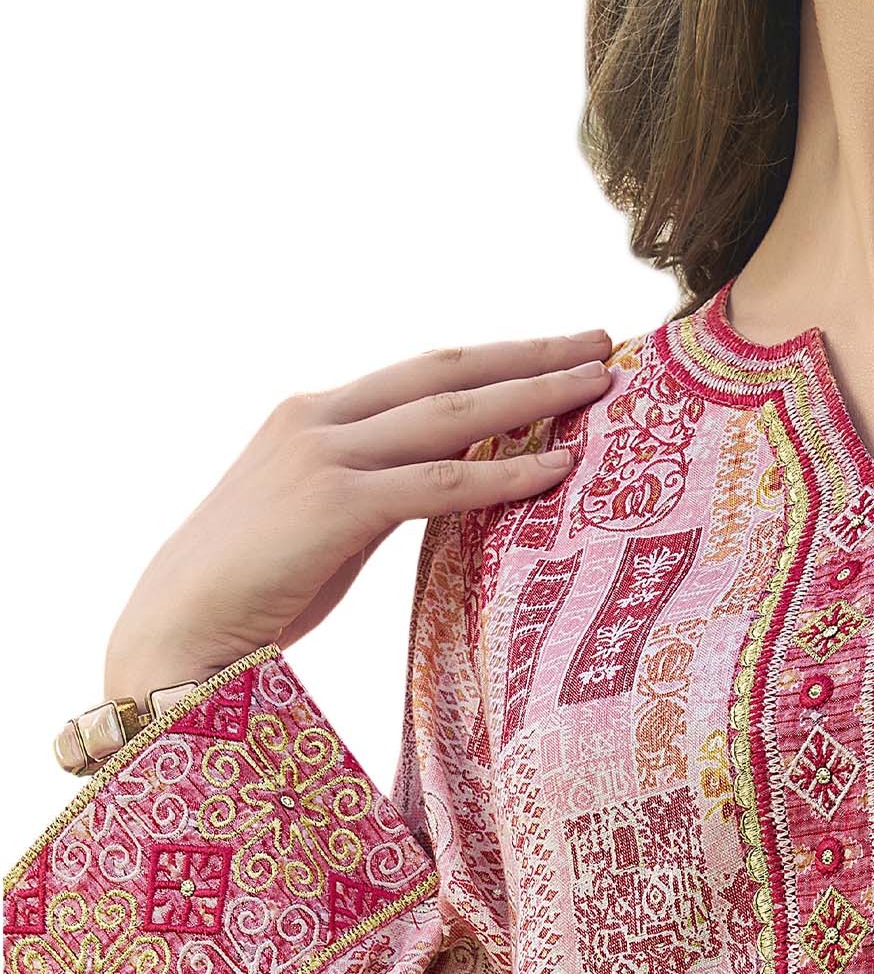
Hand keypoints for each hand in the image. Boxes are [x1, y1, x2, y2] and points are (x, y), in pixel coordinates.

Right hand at [102, 330, 617, 692]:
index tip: (555, 347)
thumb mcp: (319, 518)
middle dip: (529, 354)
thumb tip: (450, 484)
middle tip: (599, 339)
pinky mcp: (335, 506)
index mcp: (312, 415)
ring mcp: (324, 458)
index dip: (493, 357)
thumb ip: (377, 489)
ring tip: (599, 384)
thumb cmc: (248, 591)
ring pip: (454, 416)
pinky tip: (559, 468)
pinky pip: (441, 485)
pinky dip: (506, 474)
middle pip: (448, 372)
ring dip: (535, 396)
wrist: (174, 633)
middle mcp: (318, 419)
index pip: (422, 372)